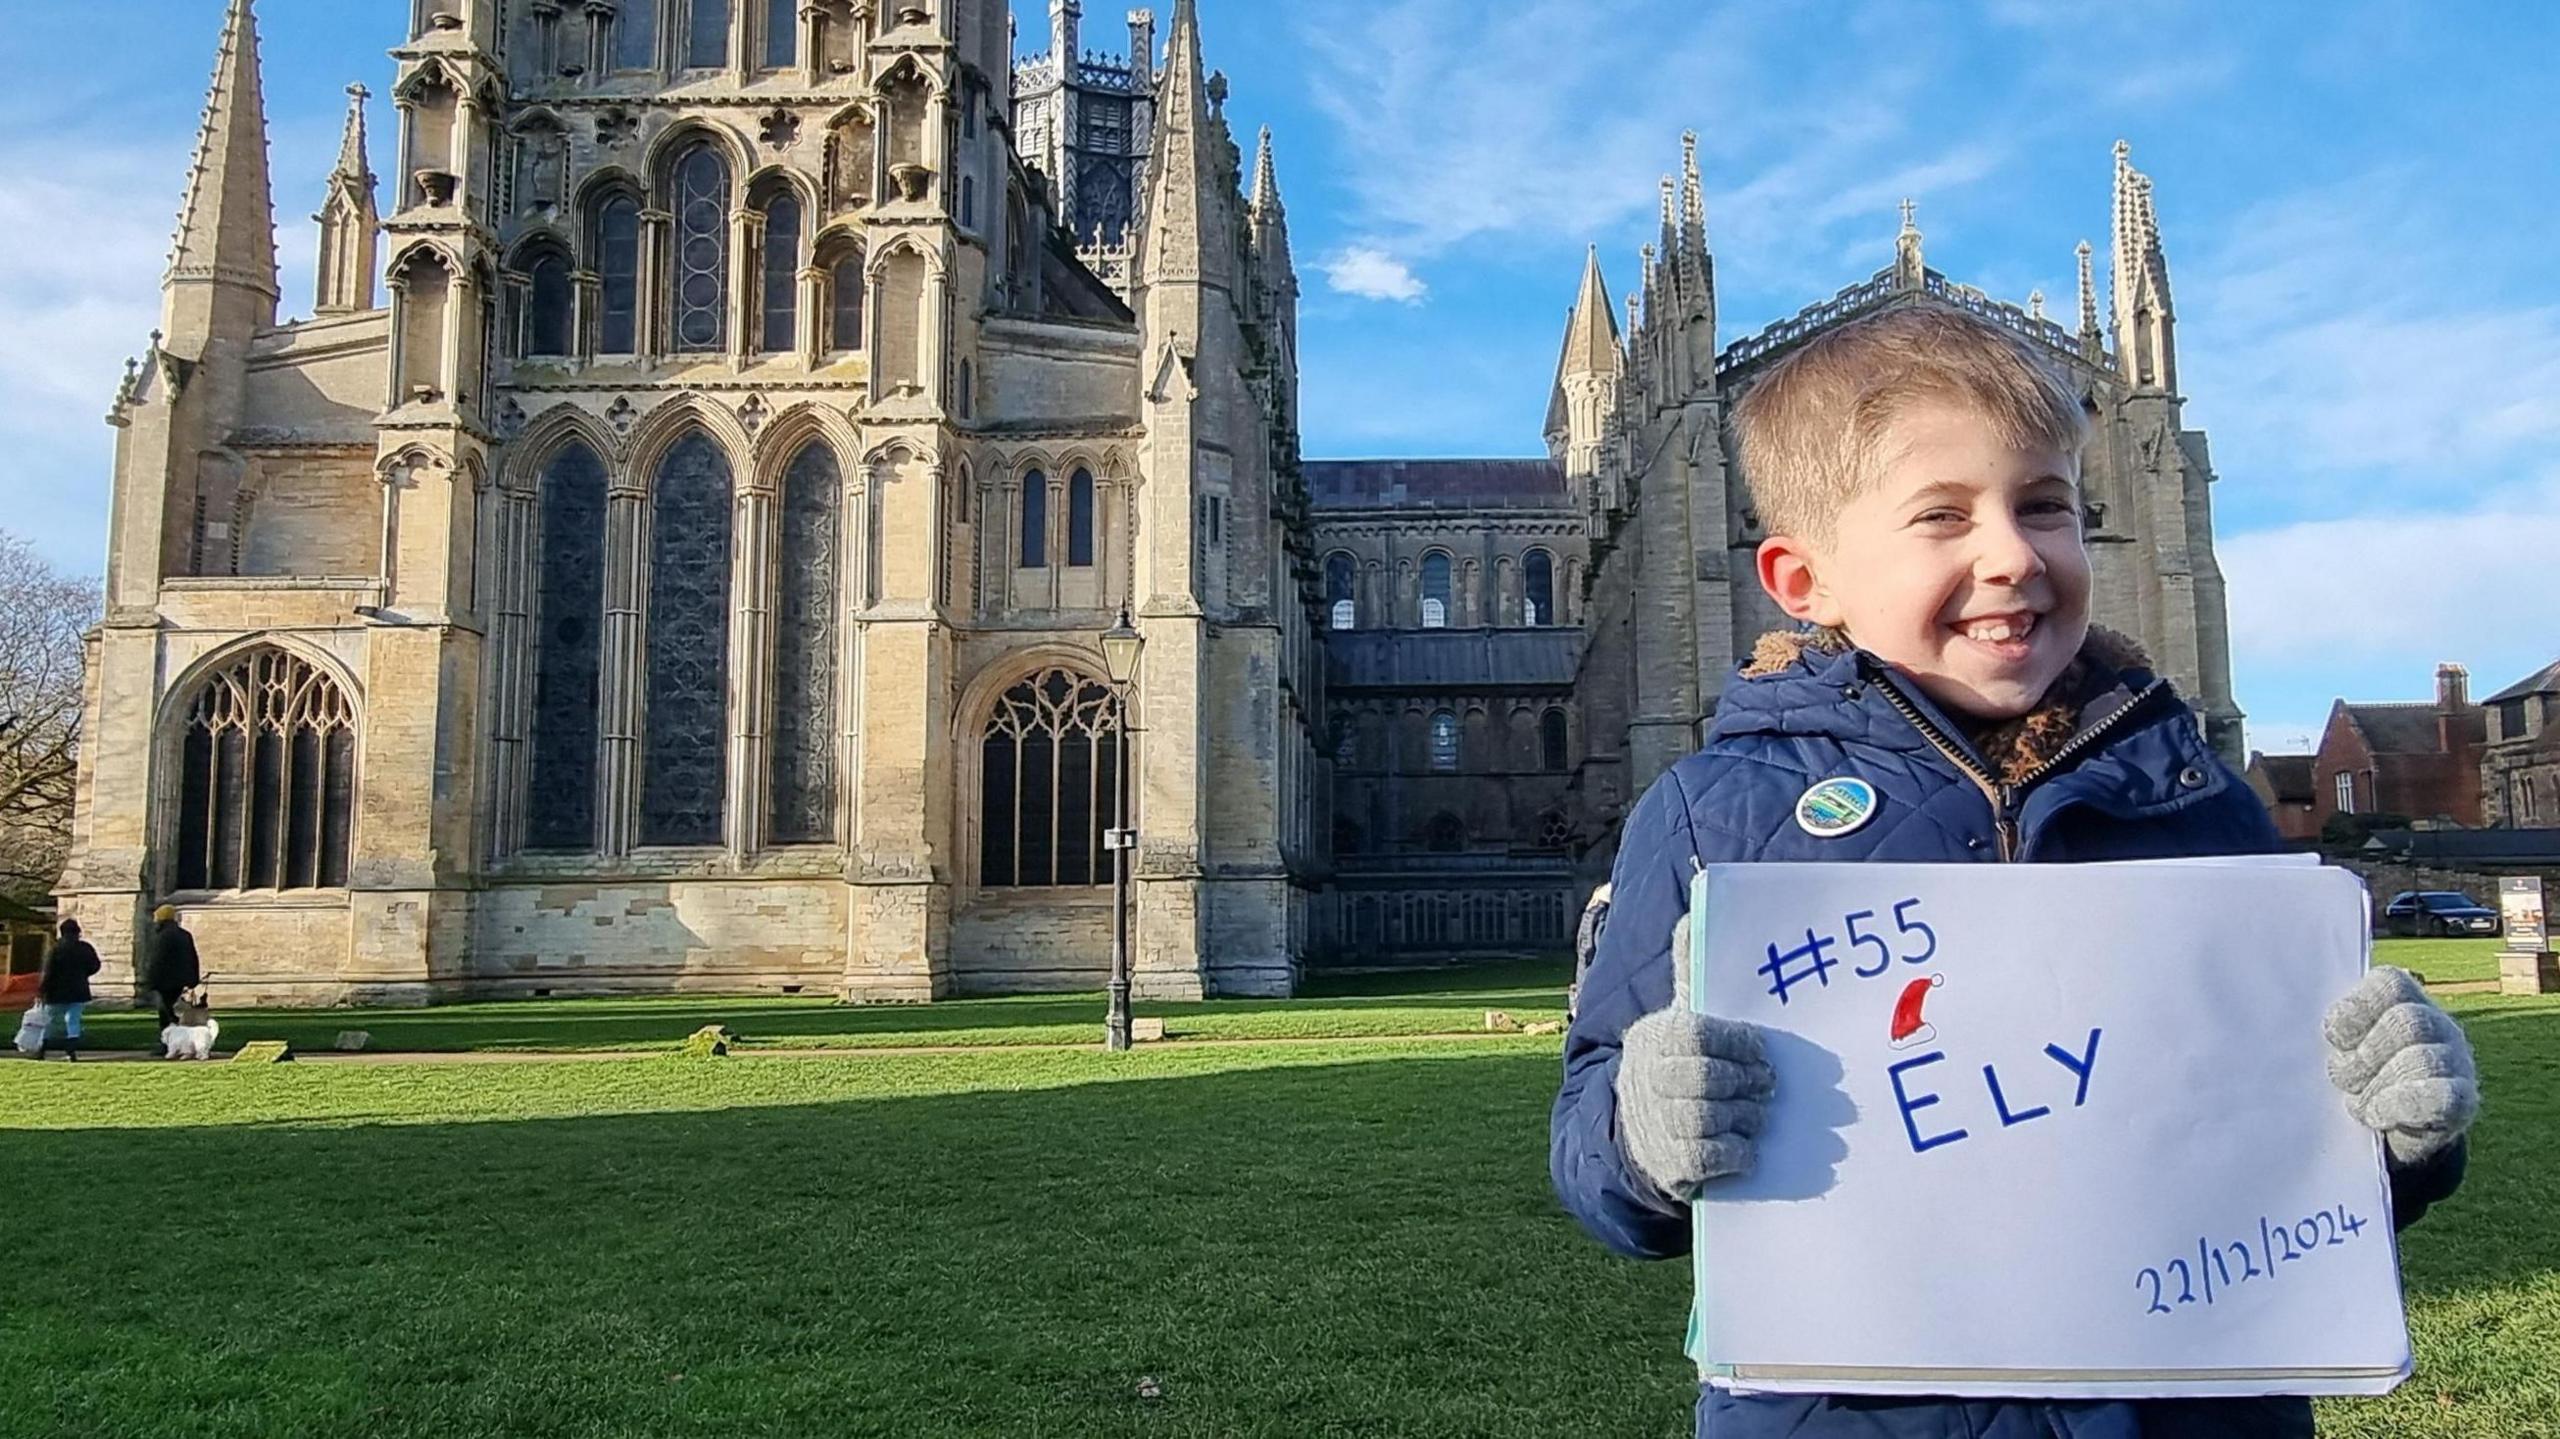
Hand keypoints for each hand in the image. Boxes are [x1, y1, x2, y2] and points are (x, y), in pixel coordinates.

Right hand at [1614, 913, 1776, 1200]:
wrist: (1642, 1128)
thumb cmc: (1678, 1063)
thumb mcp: (1680, 1017)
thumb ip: (1689, 972)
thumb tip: (1694, 916)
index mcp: (1654, 1037)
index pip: (1696, 1034)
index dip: (1737, 1043)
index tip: (1763, 1051)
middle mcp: (1647, 1078)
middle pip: (1701, 1078)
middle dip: (1743, 1082)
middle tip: (1769, 1085)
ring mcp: (1654, 1122)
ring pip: (1704, 1118)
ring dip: (1742, 1117)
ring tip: (1759, 1114)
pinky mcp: (1666, 1164)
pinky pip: (1704, 1158)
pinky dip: (1734, 1153)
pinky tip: (1748, 1148)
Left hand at [2324, 967, 2478, 1166]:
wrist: (2383, 1135)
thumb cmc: (2345, 1079)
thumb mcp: (2330, 1047)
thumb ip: (2319, 1027)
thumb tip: (2262, 1009)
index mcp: (2402, 1000)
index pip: (2389, 983)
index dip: (2356, 1009)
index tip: (2332, 1038)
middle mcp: (2435, 1025)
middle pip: (2407, 1023)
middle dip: (2363, 1057)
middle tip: (2339, 1079)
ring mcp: (2454, 1062)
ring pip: (2422, 1059)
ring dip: (2377, 1085)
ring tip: (2354, 1103)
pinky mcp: (2462, 1102)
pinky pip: (2442, 1098)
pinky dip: (2401, 1106)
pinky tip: (2376, 1116)